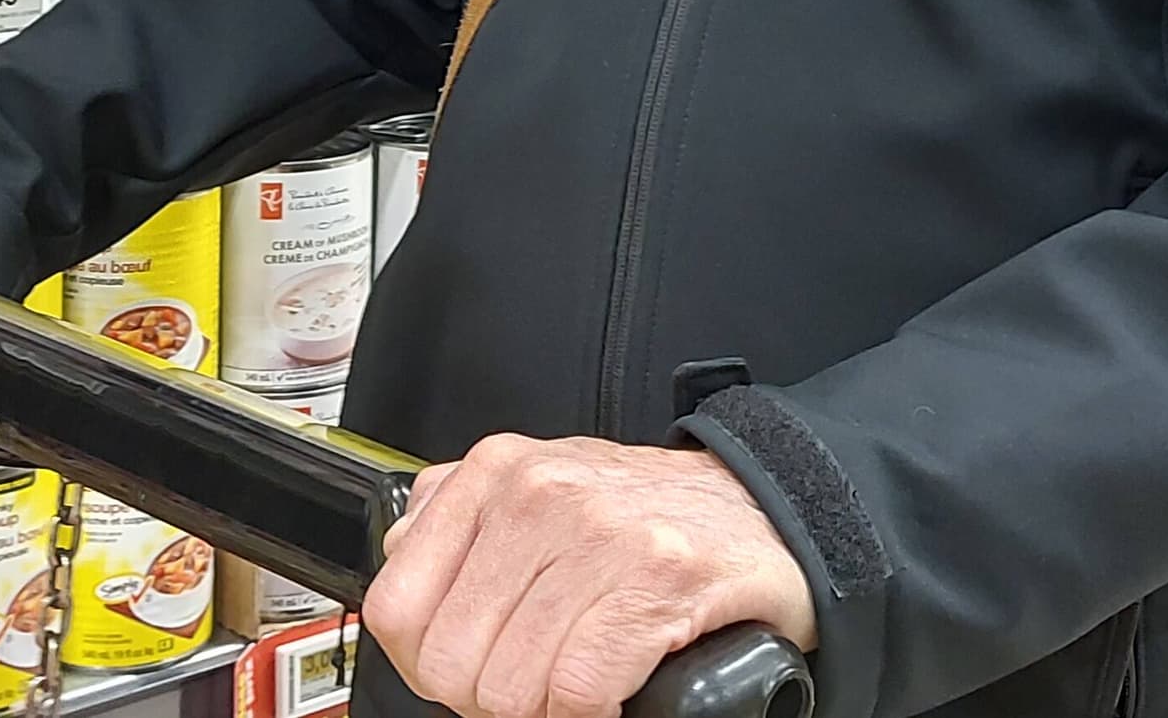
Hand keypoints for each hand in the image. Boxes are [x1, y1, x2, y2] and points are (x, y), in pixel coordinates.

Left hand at [363, 436, 815, 717]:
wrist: (768, 511)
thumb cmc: (650, 519)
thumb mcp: (540, 495)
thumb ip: (463, 529)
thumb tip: (406, 584)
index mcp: (495, 473)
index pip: (399, 608)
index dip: (430, 666)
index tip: (474, 670)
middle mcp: (539, 492)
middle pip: (453, 663)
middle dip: (491, 698)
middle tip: (537, 687)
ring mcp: (599, 532)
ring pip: (512, 688)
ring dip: (546, 710)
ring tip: (579, 685)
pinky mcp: (657, 578)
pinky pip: (575, 692)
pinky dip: (590, 714)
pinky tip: (613, 694)